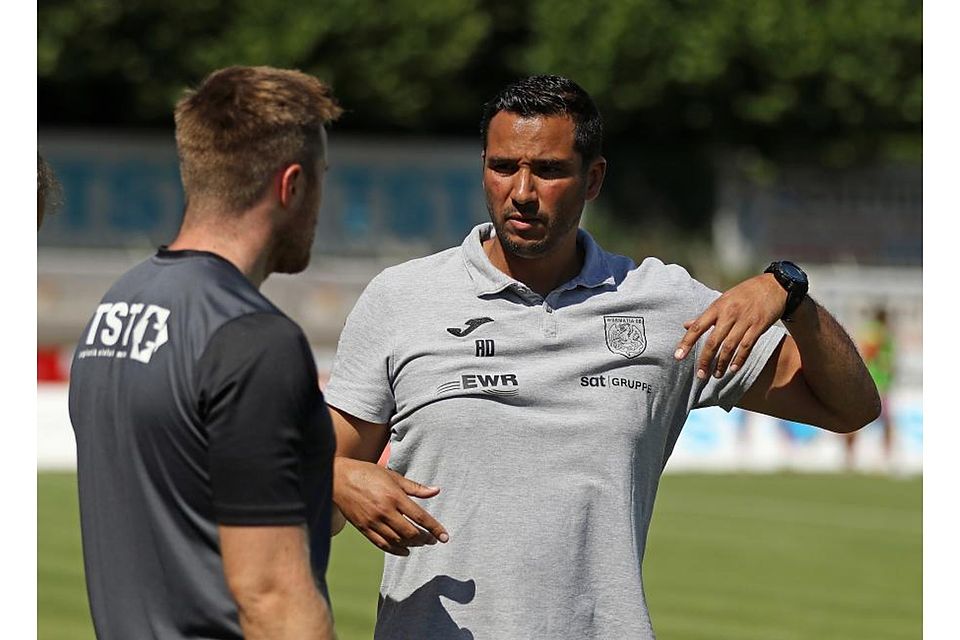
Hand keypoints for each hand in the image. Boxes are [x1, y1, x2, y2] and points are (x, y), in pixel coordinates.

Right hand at [333, 457, 448, 555]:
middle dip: (425, 538)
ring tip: (420, 543)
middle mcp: (384, 511)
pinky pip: (382, 544)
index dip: (434, 528)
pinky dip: (396, 550)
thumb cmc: (367, 473)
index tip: (445, 537)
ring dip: (412, 544)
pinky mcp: (363, 528)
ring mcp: (373, 522)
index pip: (420, 516)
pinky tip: (405, 550)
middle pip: (410, 532)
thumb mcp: (393, 476)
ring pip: (397, 540)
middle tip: (432, 540)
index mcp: (394, 496)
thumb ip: (415, 487)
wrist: (338, 478)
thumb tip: (436, 491)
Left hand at [674, 274, 785, 378]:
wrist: (774, 285)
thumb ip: (706, 315)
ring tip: (716, 375)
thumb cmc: (745, 294)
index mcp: (717, 307)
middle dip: (705, 360)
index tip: (678, 356)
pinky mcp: (759, 326)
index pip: (698, 327)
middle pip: (713, 341)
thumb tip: (686, 325)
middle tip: (700, 375)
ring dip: (722, 363)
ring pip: (730, 347)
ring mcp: (745, 320)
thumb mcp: (723, 300)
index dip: (687, 342)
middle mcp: (729, 314)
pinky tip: (733, 369)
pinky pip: (747, 346)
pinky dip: (740, 359)